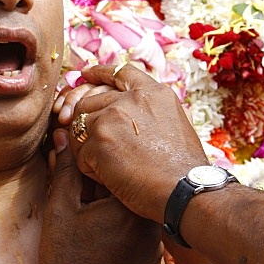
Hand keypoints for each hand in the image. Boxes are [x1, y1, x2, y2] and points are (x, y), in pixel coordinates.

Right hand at [39, 131, 161, 263]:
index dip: (96, 165)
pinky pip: (138, 238)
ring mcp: (154, 250)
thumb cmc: (64, 257)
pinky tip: (100, 238)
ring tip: (88, 214)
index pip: (120, 171)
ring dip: (114, 209)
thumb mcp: (60, 207)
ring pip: (134, 216)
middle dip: (105, 186)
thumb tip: (63, 136)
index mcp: (132, 206)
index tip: (80, 165)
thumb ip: (65, 169)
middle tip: (81, 189)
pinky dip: (122, 232)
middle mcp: (151, 226)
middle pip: (129, 193)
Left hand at [58, 64, 205, 221]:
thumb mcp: (177, 124)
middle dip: (85, 122)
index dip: (99, 73)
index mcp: (153, 93)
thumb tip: (130, 110)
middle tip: (91, 143)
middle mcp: (130, 99)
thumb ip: (152, 112)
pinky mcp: (99, 140)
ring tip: (106, 166)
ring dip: (86, 147)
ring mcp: (112, 117)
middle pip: (89, 101)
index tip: (85, 74)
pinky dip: (90, 168)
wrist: (185, 190)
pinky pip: (80, 153)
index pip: (120, 72)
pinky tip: (109, 178)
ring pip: (79, 126)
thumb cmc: (183, 169)